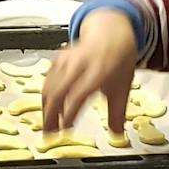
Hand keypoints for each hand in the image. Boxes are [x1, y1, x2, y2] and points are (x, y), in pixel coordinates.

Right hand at [43, 10, 137, 132]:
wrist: (111, 33)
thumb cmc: (117, 60)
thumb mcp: (123, 87)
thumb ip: (118, 113)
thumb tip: (117, 135)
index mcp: (98, 71)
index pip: (79, 94)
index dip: (69, 112)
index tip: (65, 129)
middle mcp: (79, 64)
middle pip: (59, 90)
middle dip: (51, 114)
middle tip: (49, 133)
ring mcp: (67, 60)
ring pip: (49, 86)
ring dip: (46, 108)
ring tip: (48, 126)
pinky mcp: (58, 59)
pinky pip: (48, 80)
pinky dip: (46, 97)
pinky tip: (49, 110)